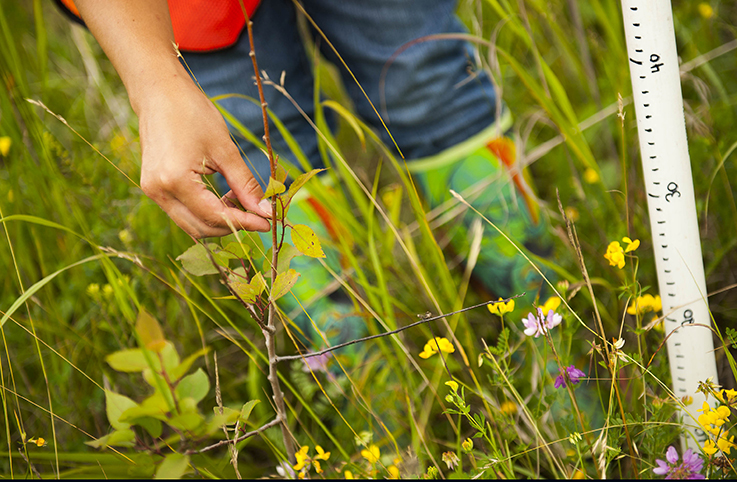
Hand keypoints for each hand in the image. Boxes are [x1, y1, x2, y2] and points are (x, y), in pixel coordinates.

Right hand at [137, 78, 271, 237]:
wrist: (159, 93)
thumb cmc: (193, 114)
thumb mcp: (225, 150)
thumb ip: (245, 185)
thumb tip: (266, 211)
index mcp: (175, 181)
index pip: (215, 216)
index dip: (244, 223)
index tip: (268, 223)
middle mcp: (159, 191)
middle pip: (201, 228)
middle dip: (232, 226)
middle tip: (258, 214)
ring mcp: (152, 191)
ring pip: (191, 224)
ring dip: (219, 220)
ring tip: (241, 200)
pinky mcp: (154, 187)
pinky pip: (183, 211)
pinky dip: (206, 211)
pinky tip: (224, 195)